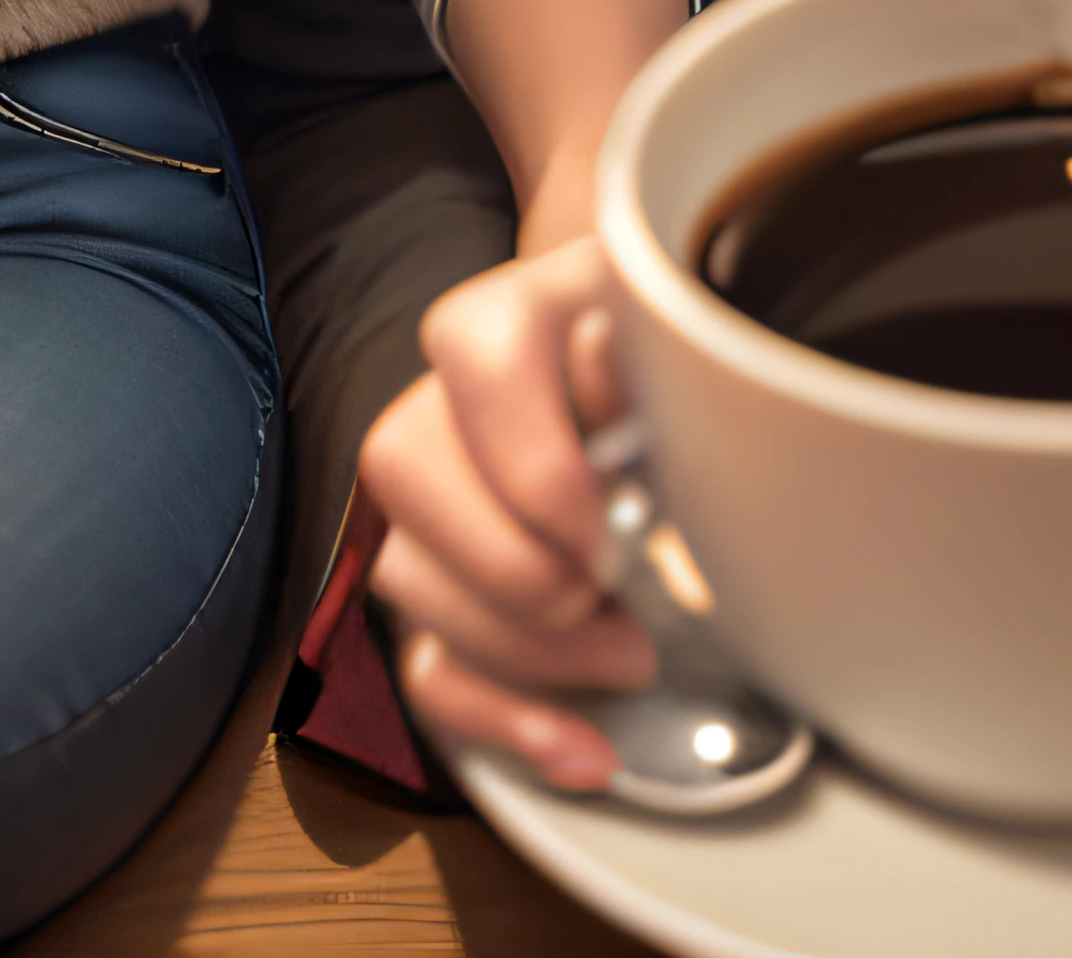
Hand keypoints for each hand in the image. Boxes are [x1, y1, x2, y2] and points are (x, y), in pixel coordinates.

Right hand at [358, 242, 648, 793]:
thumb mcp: (666, 338)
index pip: (477, 369)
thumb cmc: (661, 369)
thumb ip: (642, 343)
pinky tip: (584, 749)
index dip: (545, 474)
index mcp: (496, 323)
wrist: (643, 391)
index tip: (617, 530)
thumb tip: (601, 350)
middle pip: (405, 472)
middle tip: (613, 585)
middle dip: (521, 568)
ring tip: (630, 652)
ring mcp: (419, 505)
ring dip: (527, 650)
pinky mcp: (436, 592)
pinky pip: (426, 668)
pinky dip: (503, 720)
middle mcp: (433, 403)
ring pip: (407, 580)